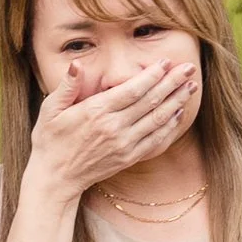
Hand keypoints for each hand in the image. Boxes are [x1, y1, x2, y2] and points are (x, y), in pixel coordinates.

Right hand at [25, 56, 202, 203]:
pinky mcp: (129, 158)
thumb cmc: (50, 141)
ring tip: (191, 87)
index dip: (152, 75)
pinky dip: (170, 126)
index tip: (166, 62)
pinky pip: (156, 140)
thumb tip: (77, 64)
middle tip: (189, 69)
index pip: (132, 89)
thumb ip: (67, 86)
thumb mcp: (50, 110)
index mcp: (96, 111)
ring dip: (177, 101)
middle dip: (172, 83)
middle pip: (151, 101)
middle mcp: (114, 128)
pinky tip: (179, 113)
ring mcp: (124, 145)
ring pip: (157, 119)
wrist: (55, 178)